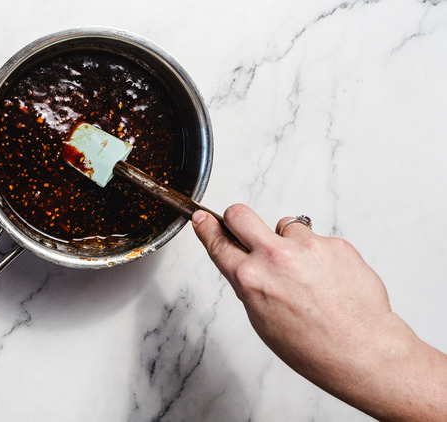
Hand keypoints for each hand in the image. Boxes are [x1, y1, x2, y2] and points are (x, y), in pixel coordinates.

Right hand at [192, 204, 446, 420]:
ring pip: (285, 226)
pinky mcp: (335, 243)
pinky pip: (316, 240)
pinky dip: (318, 255)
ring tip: (305, 274)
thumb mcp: (261, 320)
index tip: (202, 218)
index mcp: (250, 279)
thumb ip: (249, 284)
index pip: (219, 242)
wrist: (361, 349)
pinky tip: (327, 280)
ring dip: (288, 242)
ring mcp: (307, 246)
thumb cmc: (312, 346)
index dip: (207, 227)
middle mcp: (275, 257)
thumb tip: (244, 263)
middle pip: (240, 214)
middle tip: (242, 226)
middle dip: (236, 218)